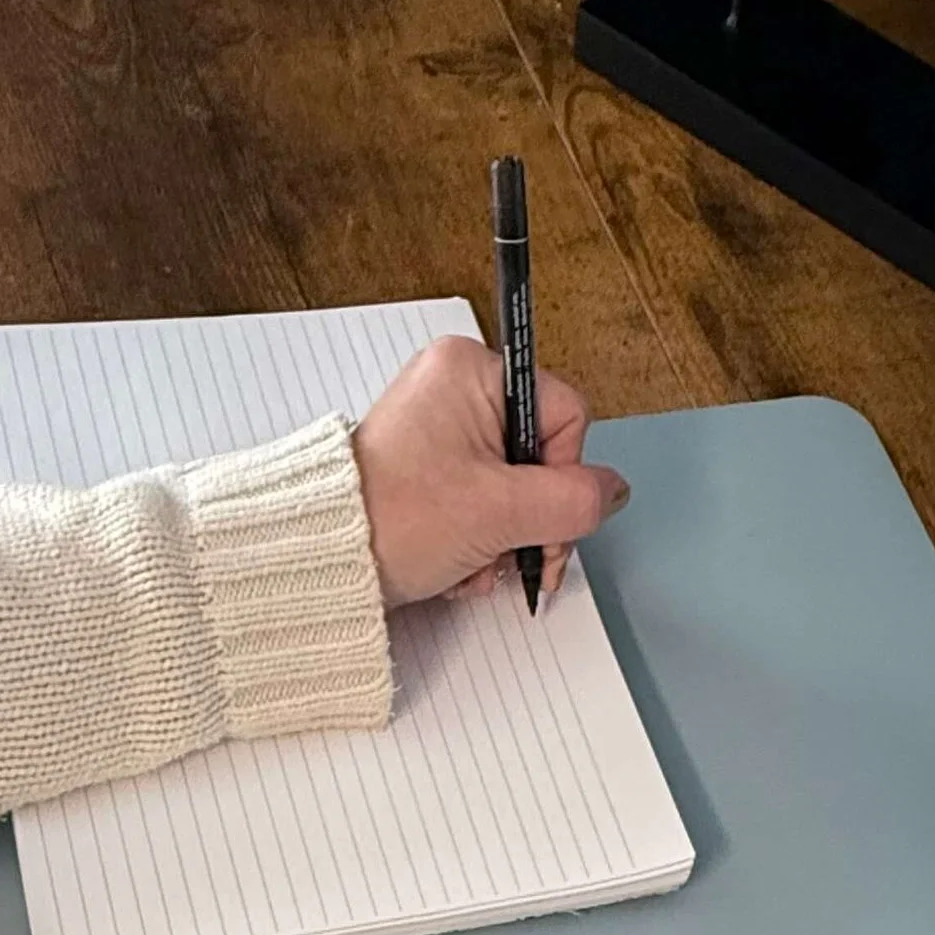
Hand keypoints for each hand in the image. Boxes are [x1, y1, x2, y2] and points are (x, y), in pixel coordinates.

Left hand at [353, 336, 627, 607]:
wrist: (322, 560)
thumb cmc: (390, 519)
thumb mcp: (501, 511)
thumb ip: (574, 500)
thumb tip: (611, 490)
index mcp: (471, 370)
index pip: (563, 418)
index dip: (562, 478)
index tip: (537, 519)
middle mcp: (454, 388)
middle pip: (540, 458)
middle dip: (530, 521)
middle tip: (511, 555)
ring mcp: (440, 429)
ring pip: (514, 488)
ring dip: (504, 540)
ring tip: (471, 563)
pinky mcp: (429, 467)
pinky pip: (482, 501)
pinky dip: (478, 541)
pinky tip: (457, 563)